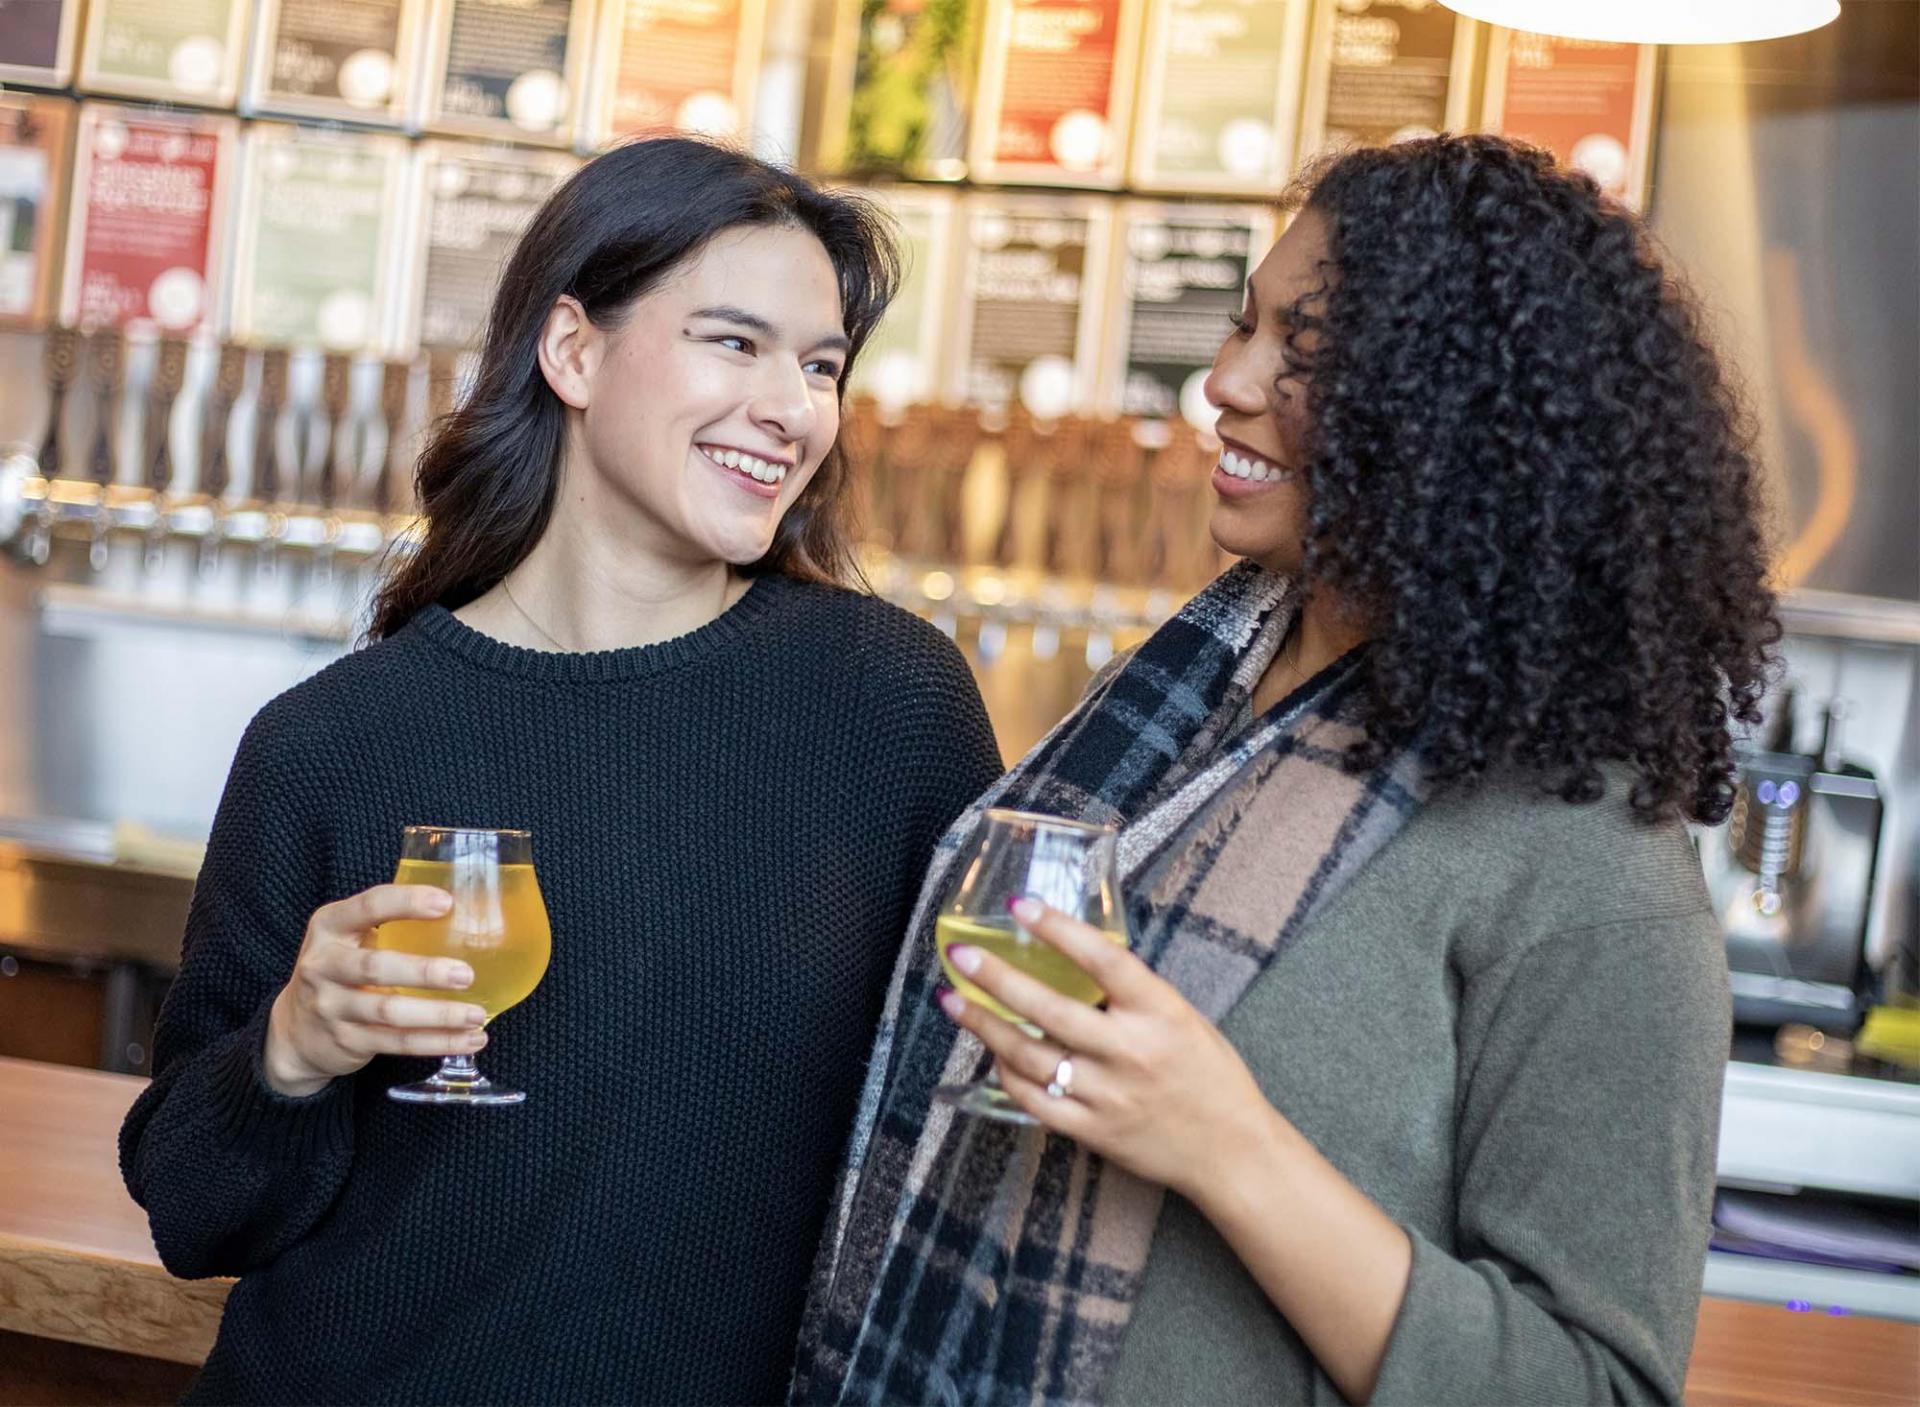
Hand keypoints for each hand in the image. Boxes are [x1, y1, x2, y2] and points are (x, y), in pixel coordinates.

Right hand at [263, 885, 487, 1097]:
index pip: (368, 906)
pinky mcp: (346, 1041)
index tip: (446, 903)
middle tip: (466, 974)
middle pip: (376, 967)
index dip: (406, 903)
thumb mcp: (350, 937)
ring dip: (439, 1015)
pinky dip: (437, 1042)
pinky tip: (469, 1039)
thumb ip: (390, 924)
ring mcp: (331, 1007)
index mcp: (329, 926)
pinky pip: (397, 1043)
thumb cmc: (340, 970)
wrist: (295, 1030)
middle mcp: (323, 965)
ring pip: (389, 1013)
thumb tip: (465, 914)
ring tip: (477, 1015)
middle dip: (424, 972)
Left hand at [939, 898, 1281, 1206]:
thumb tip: (1073, 960)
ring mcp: (1108, 1095)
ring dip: (985, 1026)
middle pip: (1050, 1010)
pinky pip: (1034, 1100)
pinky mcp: (1092, 1131)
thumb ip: (1132, 995)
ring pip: (1030, 1057)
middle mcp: (1130, 1051)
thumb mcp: (1182, 1018)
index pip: (1103, 960)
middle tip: (960, 956)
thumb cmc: (1210, 1075)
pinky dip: (1006, 1073)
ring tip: (954, 1000)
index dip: (1058, 929)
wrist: (1232, 1151)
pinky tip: (991, 1051)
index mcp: (1160, 1012)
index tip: (1019, 906)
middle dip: (996, 979)